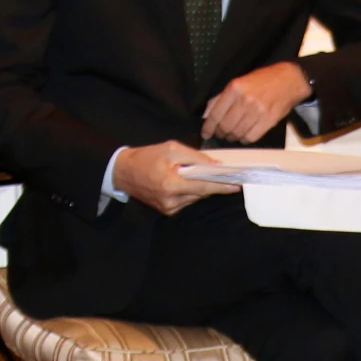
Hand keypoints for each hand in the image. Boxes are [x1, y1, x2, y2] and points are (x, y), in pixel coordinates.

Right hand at [110, 141, 238, 215]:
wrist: (123, 172)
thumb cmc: (147, 157)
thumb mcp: (171, 149)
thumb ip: (194, 157)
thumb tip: (215, 165)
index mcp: (172, 184)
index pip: (203, 186)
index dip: (221, 186)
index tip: (237, 185)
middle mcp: (171, 201)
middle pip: (201, 193)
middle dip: (212, 184)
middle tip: (224, 175)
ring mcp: (169, 209)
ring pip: (195, 198)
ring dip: (200, 187)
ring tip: (196, 174)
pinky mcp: (167, 211)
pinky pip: (187, 201)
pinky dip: (190, 192)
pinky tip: (184, 182)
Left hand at [201, 61, 313, 143]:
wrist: (288, 80)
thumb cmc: (263, 80)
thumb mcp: (239, 82)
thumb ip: (222, 97)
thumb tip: (208, 113)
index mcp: (235, 88)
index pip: (216, 114)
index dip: (208, 127)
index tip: (205, 133)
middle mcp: (245, 100)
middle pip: (225, 126)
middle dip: (221, 133)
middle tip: (221, 133)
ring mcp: (258, 112)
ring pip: (237, 133)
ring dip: (233, 137)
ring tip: (233, 134)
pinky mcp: (268, 121)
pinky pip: (251, 137)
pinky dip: (245, 139)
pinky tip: (244, 134)